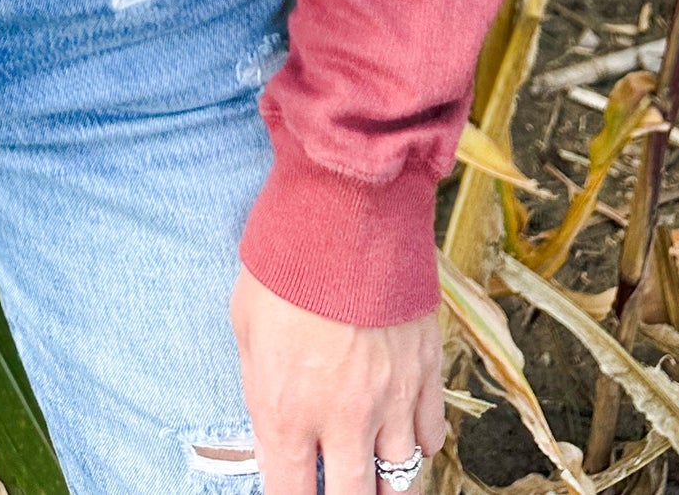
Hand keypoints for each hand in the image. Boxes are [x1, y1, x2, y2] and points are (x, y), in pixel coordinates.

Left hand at [231, 266, 445, 494]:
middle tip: (338, 486)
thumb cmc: (284, 263)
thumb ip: (261, 393)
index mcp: (288, 413)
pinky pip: (431, 436)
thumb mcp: (247, 329)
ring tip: (374, 479)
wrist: (345, 211)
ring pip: (401, 479)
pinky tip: (404, 440)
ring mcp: (392, 399)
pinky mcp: (426, 372)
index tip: (295, 493)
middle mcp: (344, 420)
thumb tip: (272, 439)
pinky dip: (418, 446)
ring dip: (386, 485)